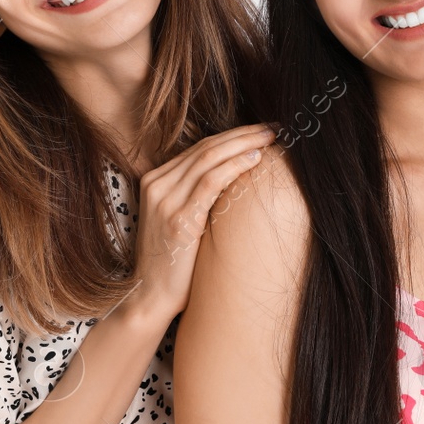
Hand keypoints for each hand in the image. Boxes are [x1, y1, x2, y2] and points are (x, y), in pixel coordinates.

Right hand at [125, 123, 277, 324]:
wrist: (150, 297)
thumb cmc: (173, 263)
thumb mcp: (180, 220)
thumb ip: (196, 197)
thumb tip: (235, 179)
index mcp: (155, 181)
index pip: (199, 148)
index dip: (232, 136)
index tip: (260, 131)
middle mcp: (157, 185)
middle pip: (206, 147)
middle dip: (242, 134)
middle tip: (272, 127)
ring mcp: (164, 200)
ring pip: (209, 158)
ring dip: (244, 144)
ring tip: (270, 138)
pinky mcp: (178, 219)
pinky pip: (210, 182)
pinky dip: (234, 166)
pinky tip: (255, 159)